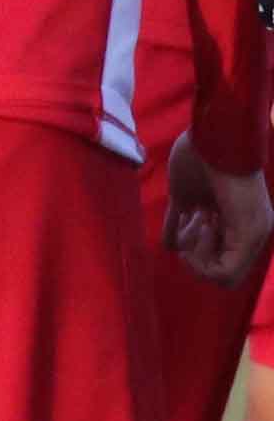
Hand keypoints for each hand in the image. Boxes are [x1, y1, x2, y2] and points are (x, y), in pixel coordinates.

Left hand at [169, 135, 273, 292]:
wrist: (216, 143)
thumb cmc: (237, 185)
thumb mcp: (248, 228)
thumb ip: (235, 259)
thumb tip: (215, 277)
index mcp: (249, 236)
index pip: (227, 274)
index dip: (211, 267)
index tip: (209, 240)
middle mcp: (228, 227)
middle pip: (210, 262)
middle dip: (202, 253)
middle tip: (204, 225)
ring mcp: (205, 212)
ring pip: (191, 247)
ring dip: (189, 242)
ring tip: (197, 217)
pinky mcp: (182, 197)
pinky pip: (173, 227)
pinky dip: (170, 237)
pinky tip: (170, 241)